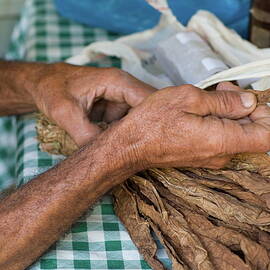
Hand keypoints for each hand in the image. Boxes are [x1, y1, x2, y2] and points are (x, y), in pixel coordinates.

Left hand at [31, 63, 154, 145]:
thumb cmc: (51, 89)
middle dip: (148, 131)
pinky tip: (124, 149)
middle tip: (149, 153)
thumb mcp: (64, 112)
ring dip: (138, 135)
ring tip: (136, 154)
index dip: (155, 122)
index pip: (149, 101)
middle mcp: (124, 88)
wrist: (41, 83)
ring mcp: (119, 100)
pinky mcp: (114, 110)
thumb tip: (106, 157)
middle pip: (148, 111)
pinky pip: (127, 124)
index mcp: (117, 81)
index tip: (155, 144)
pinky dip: (126, 136)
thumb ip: (86, 134)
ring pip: (138, 120)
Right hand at [117, 83, 269, 168]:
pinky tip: (203, 111)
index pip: (268, 135)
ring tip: (210, 96)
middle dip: (245, 106)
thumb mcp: (188, 98)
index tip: (248, 98)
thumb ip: (224, 101)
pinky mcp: (201, 156)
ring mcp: (211, 158)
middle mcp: (220, 155)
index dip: (266, 114)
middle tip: (225, 89)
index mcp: (221, 140)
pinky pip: (221, 139)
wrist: (131, 146)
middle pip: (253, 132)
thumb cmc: (152, 122)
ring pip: (236, 134)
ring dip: (230, 113)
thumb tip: (248, 102)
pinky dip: (219, 122)